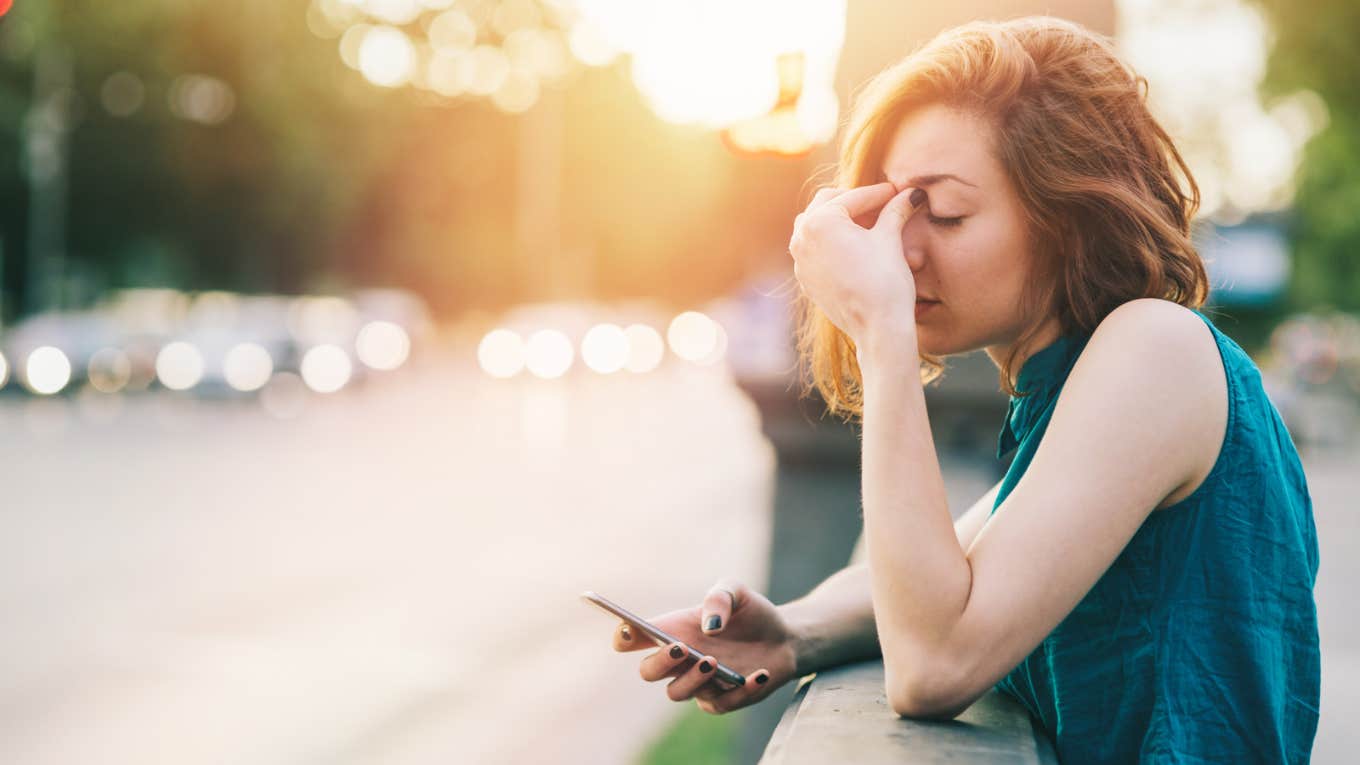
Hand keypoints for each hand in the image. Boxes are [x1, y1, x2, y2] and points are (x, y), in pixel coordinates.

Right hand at [610, 581, 798, 713]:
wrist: (783, 636)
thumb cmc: (750, 612)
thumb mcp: (737, 591)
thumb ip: (719, 597)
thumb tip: (709, 627)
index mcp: (673, 630)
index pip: (634, 638)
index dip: (624, 636)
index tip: (628, 631)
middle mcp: (680, 660)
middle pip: (648, 671)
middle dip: (659, 662)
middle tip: (681, 647)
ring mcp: (699, 683)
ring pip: (676, 693)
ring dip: (691, 679)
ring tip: (712, 660)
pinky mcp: (725, 700)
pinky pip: (723, 704)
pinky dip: (741, 690)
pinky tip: (760, 673)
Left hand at [788, 182, 925, 345]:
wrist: (877, 329)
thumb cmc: (884, 281)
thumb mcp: (890, 239)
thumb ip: (896, 211)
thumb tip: (912, 194)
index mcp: (820, 222)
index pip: (853, 198)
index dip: (880, 194)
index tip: (898, 192)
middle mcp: (801, 238)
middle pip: (828, 204)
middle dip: (856, 202)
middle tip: (882, 205)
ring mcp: (800, 261)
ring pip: (816, 225)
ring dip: (840, 220)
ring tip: (869, 224)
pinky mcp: (805, 280)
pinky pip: (815, 250)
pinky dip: (832, 242)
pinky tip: (856, 246)